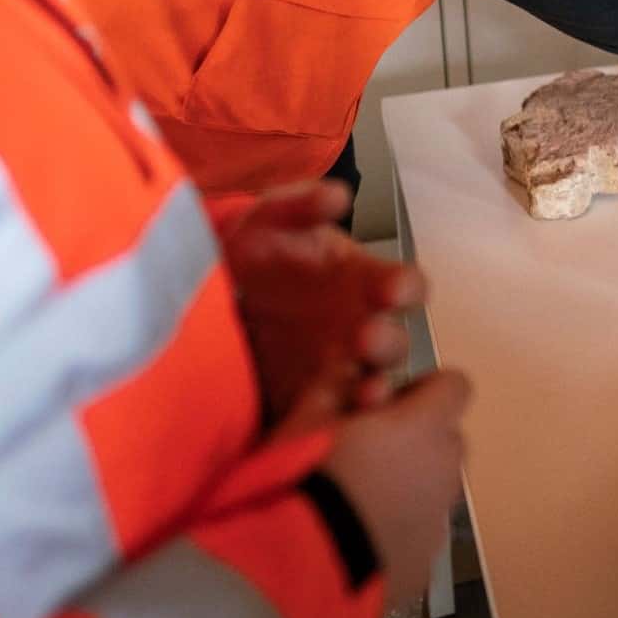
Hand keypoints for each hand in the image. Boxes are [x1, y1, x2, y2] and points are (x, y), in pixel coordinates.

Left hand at [225, 180, 420, 423]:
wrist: (211, 294)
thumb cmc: (258, 253)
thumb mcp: (270, 220)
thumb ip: (300, 205)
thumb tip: (336, 196)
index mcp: (363, 283)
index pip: (405, 287)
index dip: (406, 288)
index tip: (394, 290)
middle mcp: (361, 327)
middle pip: (393, 343)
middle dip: (385, 343)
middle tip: (365, 340)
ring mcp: (336, 368)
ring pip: (370, 386)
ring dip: (372, 389)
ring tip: (361, 394)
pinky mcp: (304, 400)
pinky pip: (327, 417)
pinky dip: (329, 422)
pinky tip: (320, 421)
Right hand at [319, 371, 471, 603]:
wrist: (294, 571)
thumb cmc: (300, 481)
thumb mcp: (304, 421)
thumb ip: (333, 386)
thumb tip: (348, 368)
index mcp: (425, 426)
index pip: (454, 385)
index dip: (421, 390)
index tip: (384, 404)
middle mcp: (446, 471)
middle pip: (446, 439)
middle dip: (415, 438)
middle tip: (363, 452)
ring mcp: (439, 521)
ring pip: (436, 488)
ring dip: (408, 485)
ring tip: (354, 501)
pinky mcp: (426, 563)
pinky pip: (421, 532)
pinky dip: (400, 528)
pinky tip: (356, 539)